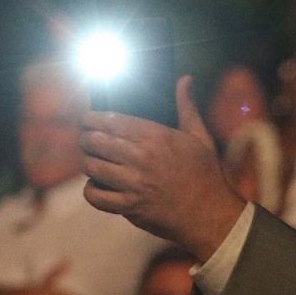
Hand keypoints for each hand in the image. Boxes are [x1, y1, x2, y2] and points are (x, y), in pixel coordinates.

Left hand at [78, 76, 247, 260]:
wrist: (211, 215)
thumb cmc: (206, 174)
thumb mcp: (200, 137)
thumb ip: (186, 107)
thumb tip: (185, 79)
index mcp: (157, 137)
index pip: (110, 120)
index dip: (91, 118)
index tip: (87, 120)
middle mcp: (142, 158)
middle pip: (94, 141)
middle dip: (85, 138)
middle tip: (87, 140)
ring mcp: (134, 184)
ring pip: (90, 166)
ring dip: (87, 162)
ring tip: (92, 161)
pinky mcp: (130, 207)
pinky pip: (94, 195)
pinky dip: (91, 190)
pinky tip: (98, 185)